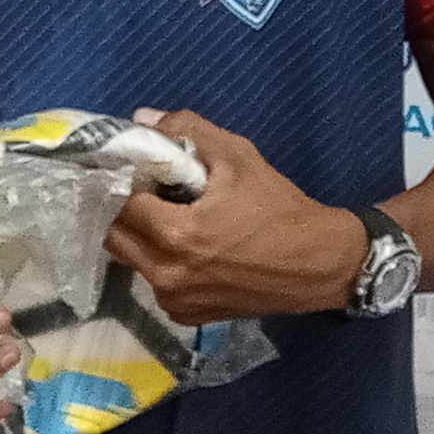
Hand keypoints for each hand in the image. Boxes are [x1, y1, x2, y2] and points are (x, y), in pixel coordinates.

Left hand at [106, 110, 367, 320]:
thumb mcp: (239, 158)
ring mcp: (173, 299)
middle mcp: (165, 273)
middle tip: (140, 192)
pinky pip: (155, 284)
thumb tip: (144, 118)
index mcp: (175, 234)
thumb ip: (188, 132)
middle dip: (120, 211)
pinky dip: (160, 264)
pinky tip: (185, 250)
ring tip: (163, 218)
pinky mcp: (185, 315)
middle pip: (114, 236)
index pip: (118, 204)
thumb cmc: (280, 209)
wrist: (319, 265)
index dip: (118, 183)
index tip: (126, 170)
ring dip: (139, 238)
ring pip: (131, 261)